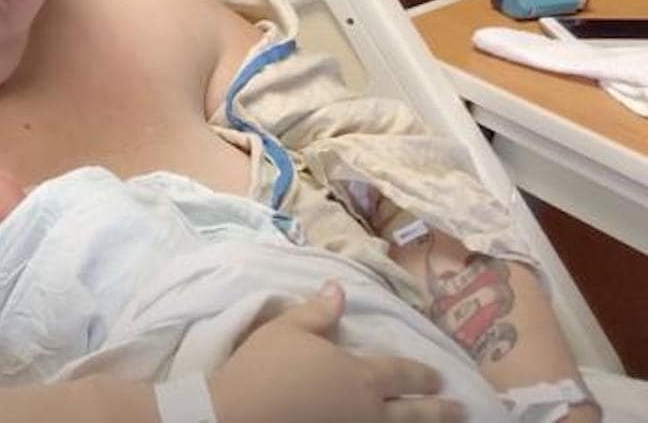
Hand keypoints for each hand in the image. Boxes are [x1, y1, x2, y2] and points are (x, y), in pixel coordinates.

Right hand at [210, 281, 464, 422]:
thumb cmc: (263, 368)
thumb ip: (319, 312)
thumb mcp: (288, 329)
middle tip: (461, 410)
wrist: (238, 414)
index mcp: (360, 376)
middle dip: (439, 411)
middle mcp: (368, 410)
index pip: (402, 374)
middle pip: (413, 413)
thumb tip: (339, 288)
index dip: (422, 376)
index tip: (439, 378)